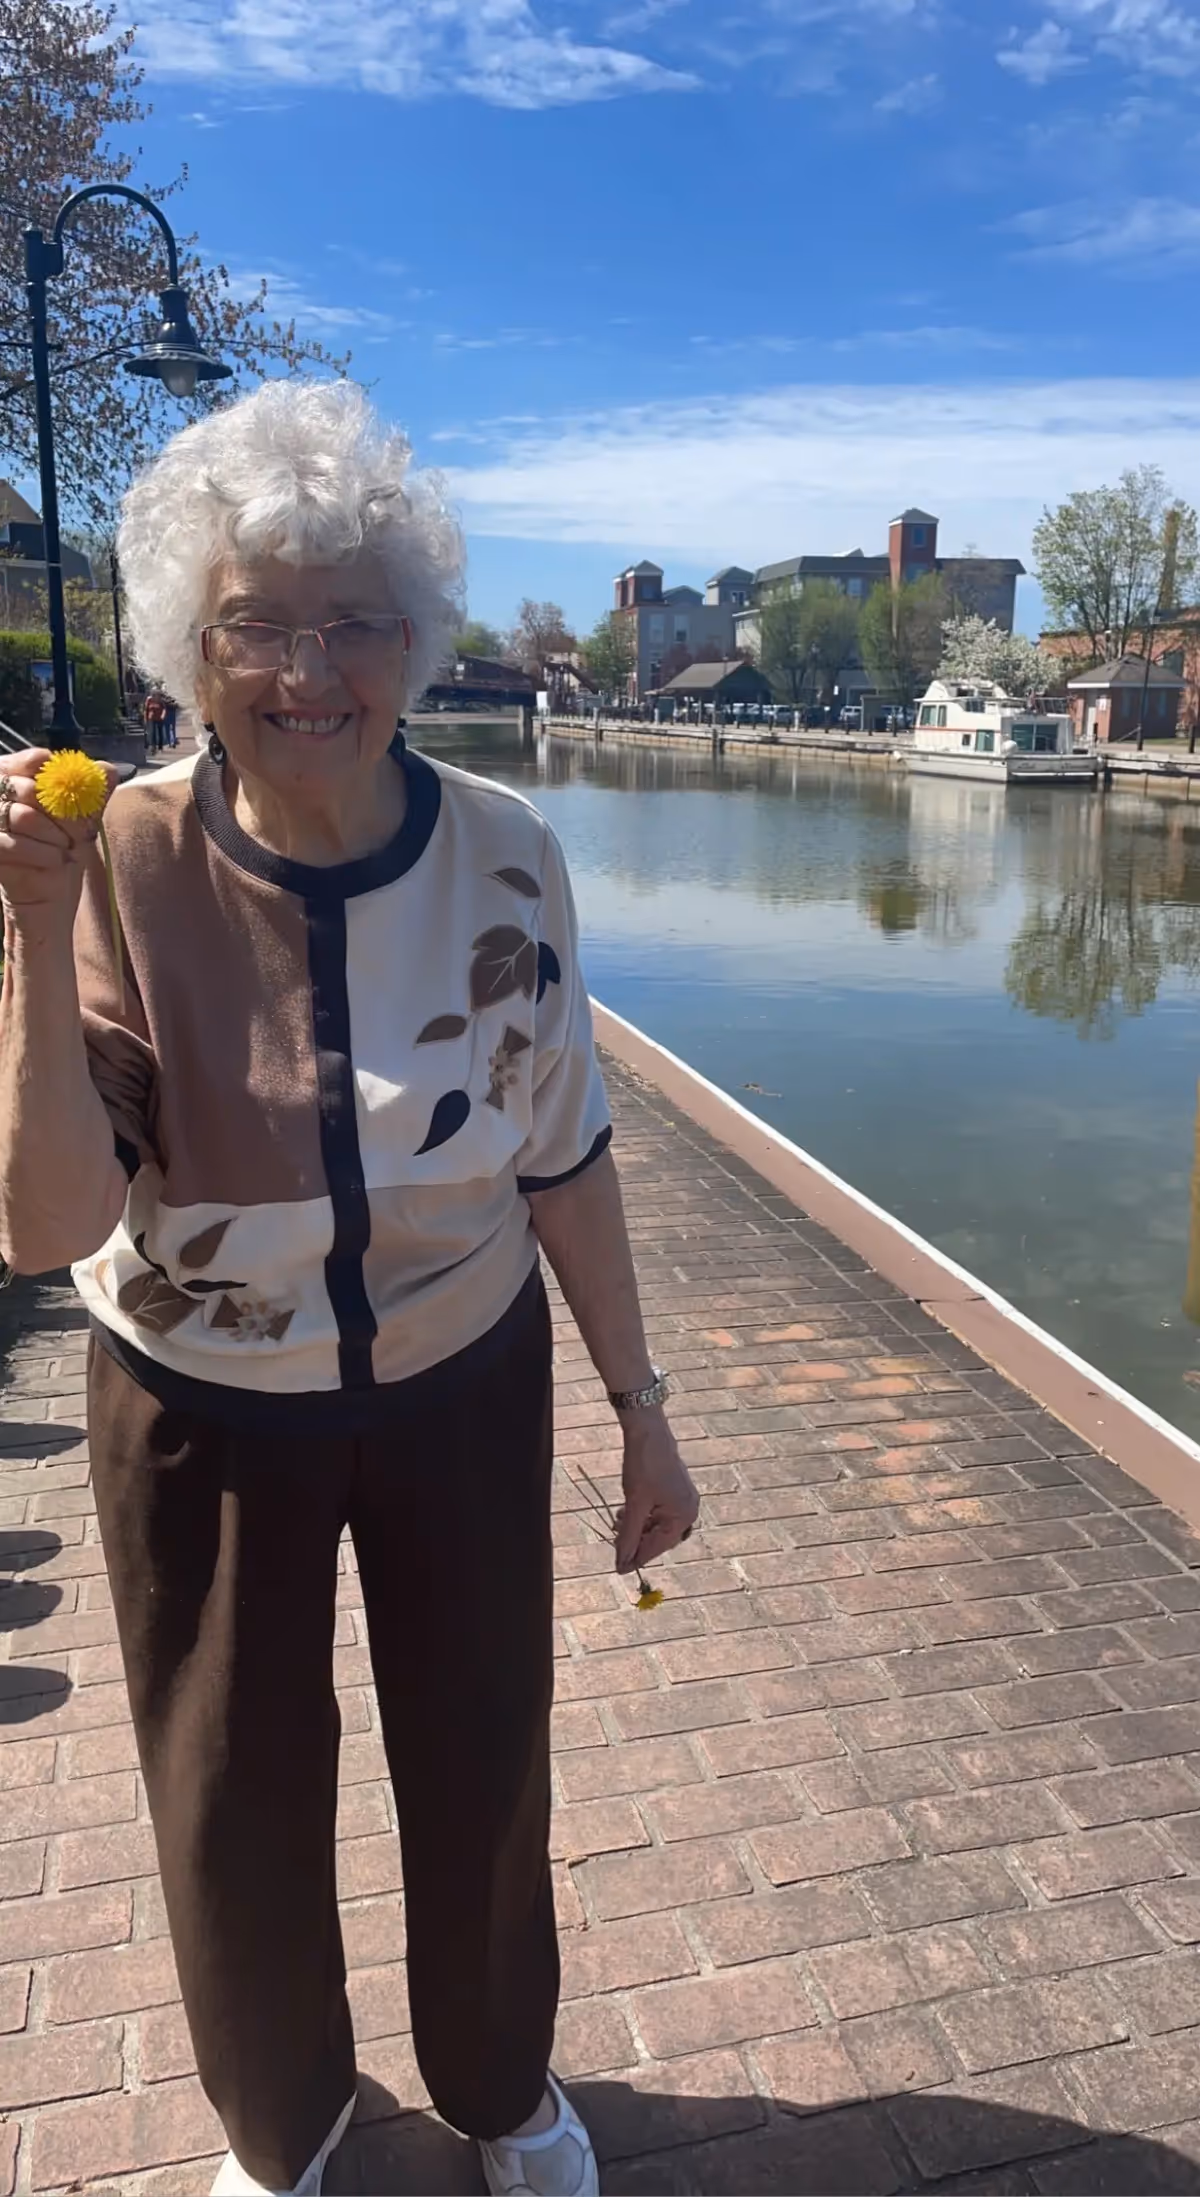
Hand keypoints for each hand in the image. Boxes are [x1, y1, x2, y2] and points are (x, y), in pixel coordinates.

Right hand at [0, 749, 113, 923]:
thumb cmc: (62, 853)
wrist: (50, 897)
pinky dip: (43, 853)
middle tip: (79, 828)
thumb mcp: (82, 821)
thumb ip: (93, 794)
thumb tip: (108, 769)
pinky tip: (57, 860)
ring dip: (54, 834)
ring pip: (22, 816)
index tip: (72, 785)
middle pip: (28, 788)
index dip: (50, 770)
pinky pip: (14, 844)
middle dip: (61, 809)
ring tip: (66, 847)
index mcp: (17, 781)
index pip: (28, 761)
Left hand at [614, 1411, 699, 1573]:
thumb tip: (621, 1562)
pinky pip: (659, 1512)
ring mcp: (684, 1499)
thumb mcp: (634, 1504)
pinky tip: (627, 1513)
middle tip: (615, 1542)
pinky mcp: (676, 1490)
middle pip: (660, 1538)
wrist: (648, 1431)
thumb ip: (628, 1536)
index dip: (636, 1558)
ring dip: (637, 1527)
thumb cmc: (644, 1466)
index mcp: (683, 1516)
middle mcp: (689, 1510)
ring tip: (618, 1523)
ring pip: (658, 1525)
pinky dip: (643, 1515)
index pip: (658, 1547)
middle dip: (637, 1540)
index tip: (619, 1568)